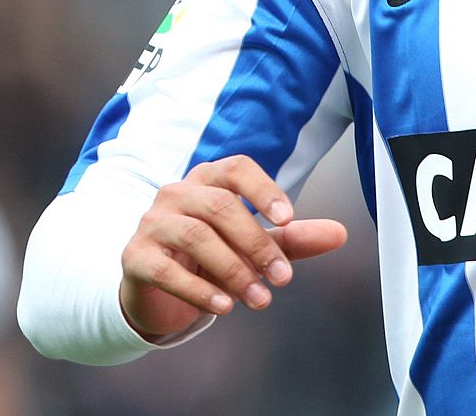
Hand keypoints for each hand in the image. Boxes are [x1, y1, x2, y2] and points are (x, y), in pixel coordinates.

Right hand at [118, 155, 347, 340]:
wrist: (157, 288)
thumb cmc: (212, 255)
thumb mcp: (254, 245)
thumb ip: (293, 239)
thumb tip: (340, 234)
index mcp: (209, 179)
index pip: (237, 168)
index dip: (263, 189)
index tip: (290, 219)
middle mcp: (177, 193)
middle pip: (221, 207)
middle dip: (257, 244)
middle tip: (283, 278)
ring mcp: (152, 222)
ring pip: (197, 237)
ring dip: (234, 270)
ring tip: (260, 299)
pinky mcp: (135, 256)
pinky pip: (166, 269)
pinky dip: (199, 290)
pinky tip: (224, 307)